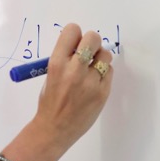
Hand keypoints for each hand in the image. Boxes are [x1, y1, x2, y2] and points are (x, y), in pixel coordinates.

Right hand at [30, 23, 113, 152]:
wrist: (55, 129)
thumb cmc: (50, 101)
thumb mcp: (51, 74)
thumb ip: (65, 58)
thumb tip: (81, 44)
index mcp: (57, 63)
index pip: (72, 31)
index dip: (75, 35)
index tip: (75, 43)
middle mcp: (74, 70)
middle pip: (93, 38)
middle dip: (91, 43)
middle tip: (88, 53)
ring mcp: (91, 82)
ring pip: (105, 55)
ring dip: (100, 58)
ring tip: (92, 70)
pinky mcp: (103, 92)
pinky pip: (109, 71)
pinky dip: (103, 73)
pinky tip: (94, 83)